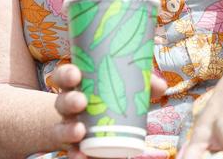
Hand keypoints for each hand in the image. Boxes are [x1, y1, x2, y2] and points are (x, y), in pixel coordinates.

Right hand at [49, 61, 169, 158]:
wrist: (86, 131)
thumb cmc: (106, 105)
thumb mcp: (120, 93)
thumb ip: (138, 87)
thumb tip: (161, 85)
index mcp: (75, 88)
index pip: (63, 77)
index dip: (66, 74)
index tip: (76, 73)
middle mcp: (67, 108)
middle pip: (61, 102)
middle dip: (69, 101)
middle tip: (81, 102)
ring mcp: (67, 129)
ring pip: (62, 128)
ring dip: (69, 129)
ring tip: (80, 131)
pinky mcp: (73, 148)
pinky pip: (71, 153)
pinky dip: (76, 155)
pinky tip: (82, 156)